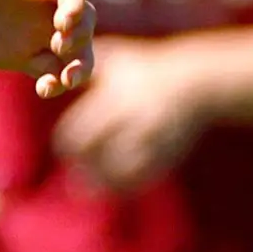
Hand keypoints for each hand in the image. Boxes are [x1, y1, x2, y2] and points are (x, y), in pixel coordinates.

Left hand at [0, 0, 93, 99]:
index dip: (76, 7)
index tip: (62, 24)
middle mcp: (42, 4)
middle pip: (84, 21)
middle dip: (81, 37)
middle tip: (59, 47)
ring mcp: (33, 31)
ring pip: (74, 52)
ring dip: (79, 67)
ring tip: (63, 81)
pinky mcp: (20, 56)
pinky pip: (49, 72)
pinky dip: (55, 83)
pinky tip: (44, 89)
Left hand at [52, 40, 209, 190]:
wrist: (198, 82)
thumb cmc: (149, 68)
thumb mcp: (119, 59)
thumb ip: (87, 65)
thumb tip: (54, 65)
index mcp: (117, 98)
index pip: (80, 130)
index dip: (68, 145)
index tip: (64, 150)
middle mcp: (134, 119)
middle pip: (96, 153)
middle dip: (82, 166)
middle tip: (74, 174)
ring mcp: (154, 138)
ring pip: (119, 170)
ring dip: (100, 183)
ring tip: (85, 190)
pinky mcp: (169, 153)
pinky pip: (143, 178)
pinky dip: (125, 188)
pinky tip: (113, 191)